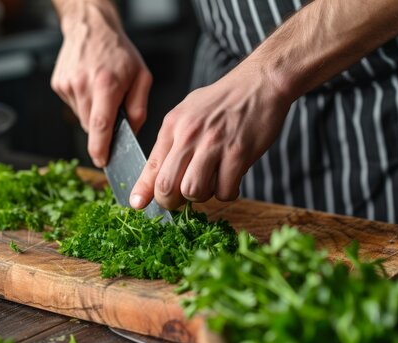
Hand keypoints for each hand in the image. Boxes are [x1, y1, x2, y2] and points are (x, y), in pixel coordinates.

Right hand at [51, 0, 151, 166]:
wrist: (91, 27)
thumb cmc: (120, 52)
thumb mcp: (141, 77)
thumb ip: (139, 108)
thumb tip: (132, 132)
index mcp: (106, 84)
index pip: (100, 125)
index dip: (100, 148)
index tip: (102, 161)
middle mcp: (83, 85)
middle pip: (91, 125)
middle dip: (102, 129)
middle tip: (111, 111)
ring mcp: (68, 85)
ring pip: (81, 118)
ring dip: (92, 115)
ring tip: (101, 93)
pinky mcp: (58, 85)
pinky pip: (73, 107)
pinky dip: (83, 104)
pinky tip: (89, 87)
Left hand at [129, 60, 292, 209]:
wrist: (259, 83)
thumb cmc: (223, 102)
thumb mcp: (187, 113)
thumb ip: (171, 142)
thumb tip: (155, 175)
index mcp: (173, 126)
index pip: (151, 165)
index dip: (143, 191)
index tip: (138, 204)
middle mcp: (189, 135)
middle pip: (167, 186)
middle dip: (171, 201)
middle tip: (181, 200)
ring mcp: (214, 144)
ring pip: (193, 191)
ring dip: (202, 196)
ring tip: (211, 183)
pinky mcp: (238, 153)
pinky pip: (225, 191)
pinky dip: (228, 192)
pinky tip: (231, 179)